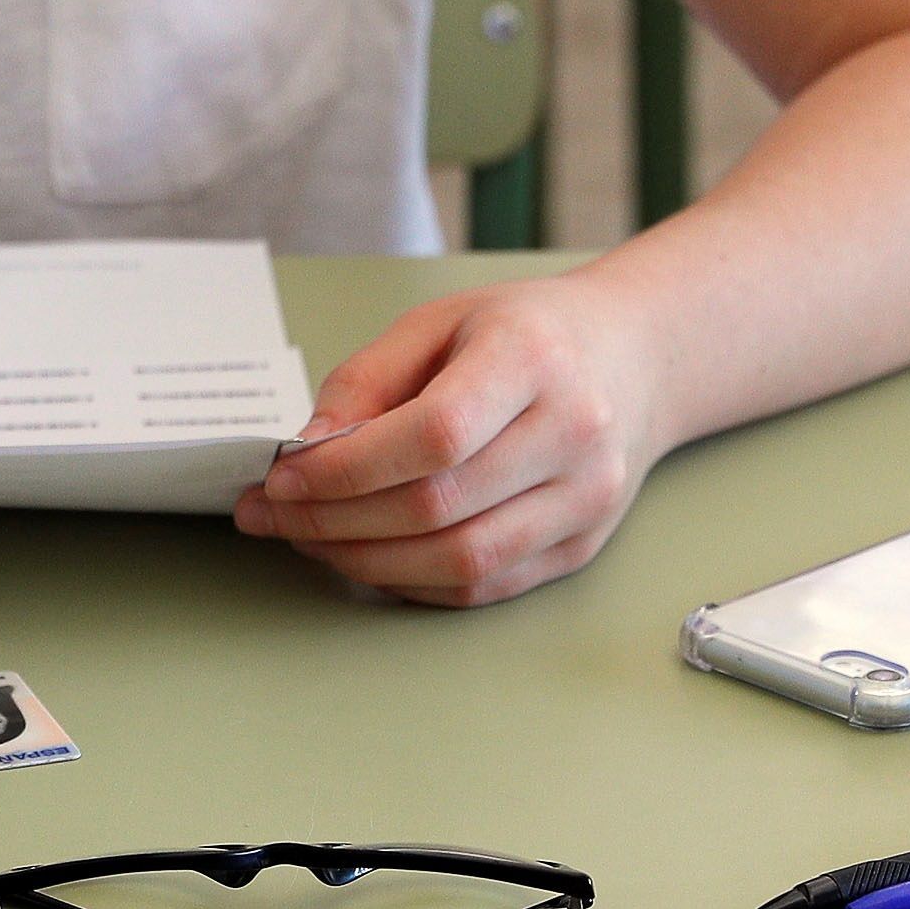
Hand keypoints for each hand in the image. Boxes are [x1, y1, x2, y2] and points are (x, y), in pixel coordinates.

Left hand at [235, 280, 671, 606]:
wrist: (634, 358)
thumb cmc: (528, 334)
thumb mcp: (439, 322)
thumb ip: (367, 380)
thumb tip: (307, 451)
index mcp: (534, 359)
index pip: (433, 435)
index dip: (347, 469)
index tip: (283, 476)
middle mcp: (573, 433)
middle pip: (438, 506)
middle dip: (337, 521)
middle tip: (276, 515)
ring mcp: (585, 498)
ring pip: (460, 560)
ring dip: (367, 562)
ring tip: (313, 540)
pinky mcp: (581, 545)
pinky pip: (482, 586)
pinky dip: (412, 581)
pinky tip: (370, 557)